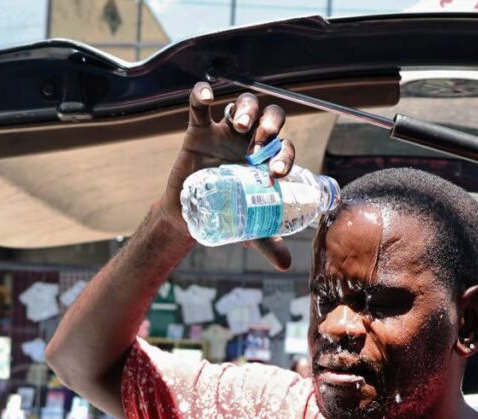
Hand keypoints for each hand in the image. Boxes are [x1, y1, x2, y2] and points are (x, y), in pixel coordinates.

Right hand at [159, 81, 295, 269]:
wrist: (191, 214)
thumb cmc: (227, 214)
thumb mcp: (249, 228)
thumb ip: (268, 241)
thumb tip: (286, 264)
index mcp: (268, 159)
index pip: (284, 147)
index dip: (285, 154)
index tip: (276, 172)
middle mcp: (251, 141)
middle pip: (269, 117)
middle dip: (270, 125)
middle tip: (261, 143)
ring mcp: (225, 132)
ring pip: (242, 105)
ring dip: (246, 109)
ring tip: (241, 125)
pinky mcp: (199, 129)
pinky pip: (200, 106)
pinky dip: (201, 95)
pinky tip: (206, 95)